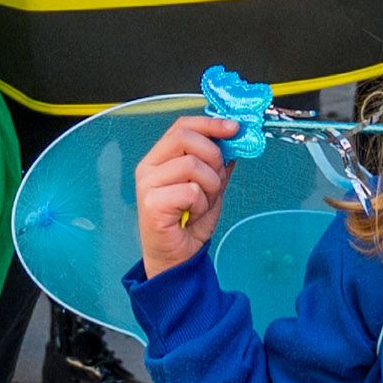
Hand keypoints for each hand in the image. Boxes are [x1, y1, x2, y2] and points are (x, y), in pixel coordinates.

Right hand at [132, 116, 237, 277]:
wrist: (177, 259)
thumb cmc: (189, 224)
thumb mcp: (210, 187)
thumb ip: (218, 164)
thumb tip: (234, 139)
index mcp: (159, 159)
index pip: (182, 126)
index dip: (210, 123)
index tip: (234, 128)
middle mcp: (148, 168)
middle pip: (186, 138)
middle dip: (213, 156)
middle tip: (216, 179)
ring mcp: (148, 185)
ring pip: (192, 165)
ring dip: (209, 186)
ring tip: (202, 204)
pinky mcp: (152, 203)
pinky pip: (191, 191)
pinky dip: (201, 204)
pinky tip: (192, 215)